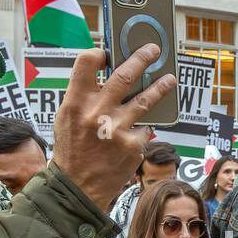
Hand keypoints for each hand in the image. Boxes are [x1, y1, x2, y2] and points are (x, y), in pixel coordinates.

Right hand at [51, 44, 177, 210]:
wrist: (77, 188)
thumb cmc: (72, 150)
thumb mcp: (67, 119)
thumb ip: (83, 97)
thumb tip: (105, 74)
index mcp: (76, 102)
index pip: (86, 62)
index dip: (98, 53)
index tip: (107, 53)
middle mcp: (97, 113)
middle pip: (124, 75)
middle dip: (142, 58)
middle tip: (154, 50)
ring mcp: (117, 129)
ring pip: (145, 100)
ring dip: (160, 87)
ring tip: (170, 79)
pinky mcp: (133, 146)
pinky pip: (144, 129)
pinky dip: (141, 129)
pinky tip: (137, 132)